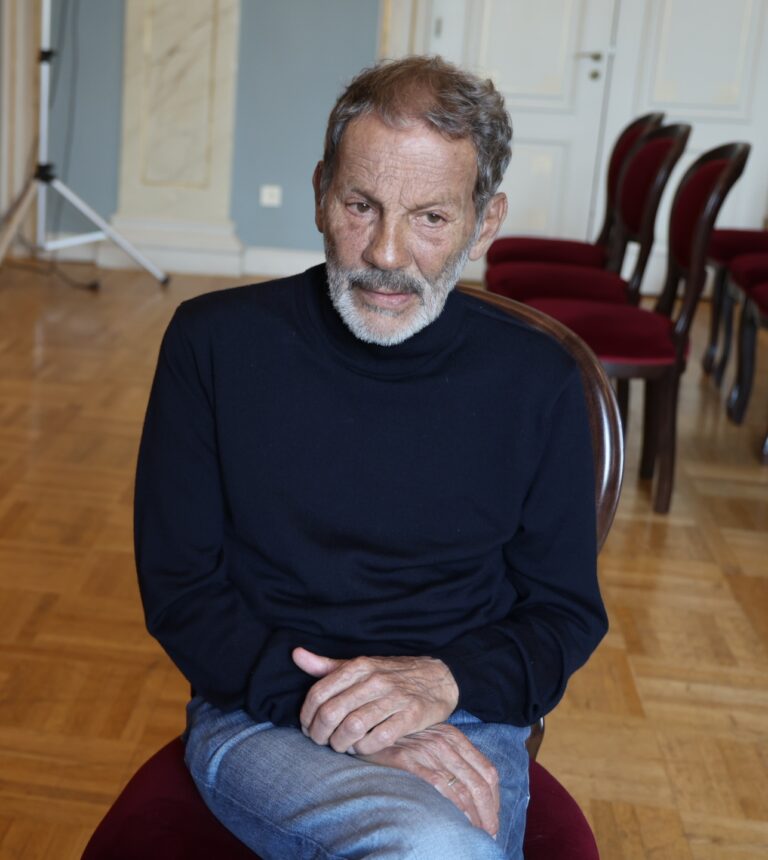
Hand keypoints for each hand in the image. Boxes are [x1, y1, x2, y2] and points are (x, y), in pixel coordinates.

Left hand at [292, 647, 458, 754]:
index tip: (307, 727)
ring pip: (353, 727)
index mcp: (358, 665)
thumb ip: (327, 665)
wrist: (439, 677)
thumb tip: (296, 654)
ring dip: (340, 743)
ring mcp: (394, 697)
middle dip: (320, 733)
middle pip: (333, 713)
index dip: (307, 715)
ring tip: (340, 746)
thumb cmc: (391, 675)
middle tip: (321, 741)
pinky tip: (362, 747)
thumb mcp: (360, 665)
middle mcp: (374, 679)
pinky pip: (379, 738)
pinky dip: (365, 748)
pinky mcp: (411, 715)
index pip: (319, 692)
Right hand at [357, 723, 500, 836]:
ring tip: (475, 836)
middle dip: (489, 814)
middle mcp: (445, 742)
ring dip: (474, 817)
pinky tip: (455, 823)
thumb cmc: (398, 740)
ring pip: (463, 790)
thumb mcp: (428, 742)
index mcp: (453, 736)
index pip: (487, 771)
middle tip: (489, 835)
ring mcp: (427, 750)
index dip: (494, 798)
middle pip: (479, 784)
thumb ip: (448, 758)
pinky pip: (439, 788)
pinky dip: (452, 808)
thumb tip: (469, 791)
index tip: (492, 817)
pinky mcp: (409, 761)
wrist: (366, 728)